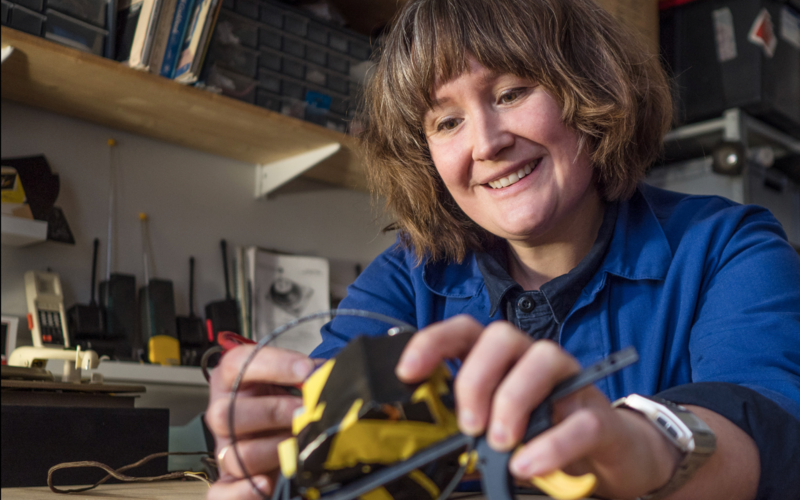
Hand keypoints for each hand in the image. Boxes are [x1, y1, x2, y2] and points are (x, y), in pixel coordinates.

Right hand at [204, 345, 315, 499]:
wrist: (288, 435)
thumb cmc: (288, 404)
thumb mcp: (294, 383)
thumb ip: (308, 376)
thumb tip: (330, 375)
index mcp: (233, 382)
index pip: (236, 364)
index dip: (273, 364)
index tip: (307, 370)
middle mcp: (223, 415)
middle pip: (225, 414)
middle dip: (273, 411)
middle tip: (305, 412)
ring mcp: (225, 450)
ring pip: (234, 454)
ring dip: (273, 449)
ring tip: (299, 444)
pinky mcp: (230, 482)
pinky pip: (222, 492)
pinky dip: (244, 491)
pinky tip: (267, 483)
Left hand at [395, 315, 680, 498]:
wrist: (608, 456)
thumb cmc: (541, 435)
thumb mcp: (494, 427)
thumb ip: (466, 425)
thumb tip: (425, 438)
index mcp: (499, 359)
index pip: (462, 331)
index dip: (432, 343)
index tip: (408, 373)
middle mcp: (532, 358)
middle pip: (500, 336)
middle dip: (475, 377)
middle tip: (468, 424)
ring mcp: (569, 382)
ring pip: (543, 358)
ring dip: (513, 399)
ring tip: (500, 442)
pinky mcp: (599, 416)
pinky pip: (579, 419)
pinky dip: (551, 443)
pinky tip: (528, 463)